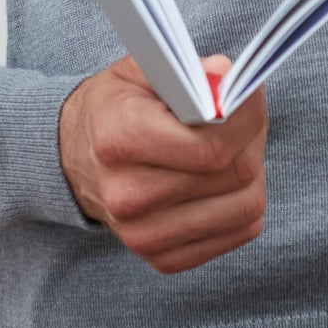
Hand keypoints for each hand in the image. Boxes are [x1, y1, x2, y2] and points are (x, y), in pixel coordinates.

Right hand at [57, 54, 267, 273]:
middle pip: (234, 175)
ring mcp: (143, 235)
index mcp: (118, 139)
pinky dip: (243, 202)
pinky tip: (222, 180)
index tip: (249, 96)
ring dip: (253, 172)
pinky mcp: (162, 258)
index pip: (209, 147)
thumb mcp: (141, 70)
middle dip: (252, 140)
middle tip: (244, 119)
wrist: (74, 158)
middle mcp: (127, 196)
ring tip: (233, 149)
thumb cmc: (115, 108)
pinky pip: (240, 232)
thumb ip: (187, 71)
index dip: (246, 119)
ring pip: (246, 207)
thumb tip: (228, 78)